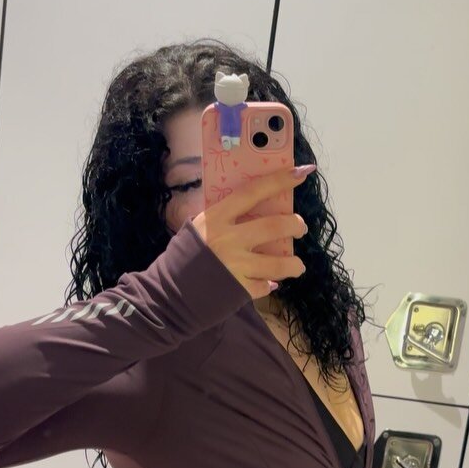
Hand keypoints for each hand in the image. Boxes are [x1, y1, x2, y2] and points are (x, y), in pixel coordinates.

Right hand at [191, 165, 312, 298]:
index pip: (253, 192)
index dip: (279, 181)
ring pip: (279, 263)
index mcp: (216, 218)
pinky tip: (270, 283)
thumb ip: (222, 219)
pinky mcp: (239, 290)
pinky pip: (264, 286)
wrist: (167, 294)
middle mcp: (228, 239)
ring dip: (294, 264)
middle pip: (274, 226)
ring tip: (297, 265)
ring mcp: (235, 266)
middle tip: (300, 227)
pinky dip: (269, 284)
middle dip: (294, 224)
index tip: (301, 172)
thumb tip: (252, 208)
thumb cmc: (182, 258)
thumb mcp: (198, 229)